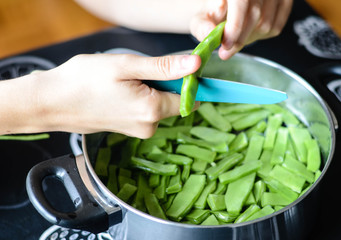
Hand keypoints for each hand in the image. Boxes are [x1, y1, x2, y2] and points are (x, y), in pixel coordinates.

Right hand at [32, 54, 200, 137]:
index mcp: (152, 110)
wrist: (51, 103)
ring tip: (123, 82)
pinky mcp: (128, 129)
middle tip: (138, 71)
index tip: (177, 68)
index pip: (190, 98)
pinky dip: (140, 98)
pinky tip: (119, 91)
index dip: (189, 81)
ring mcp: (138, 130)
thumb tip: (195, 65)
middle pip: (174, 101)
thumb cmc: (83, 81)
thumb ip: (164, 67)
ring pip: (159, 105)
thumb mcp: (126, 66)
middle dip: (165, 84)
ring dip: (150, 90)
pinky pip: (145, 111)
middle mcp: (148, 126)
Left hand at [190, 0, 292, 59]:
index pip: (240, 2)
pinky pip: (276, 27)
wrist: (224, 6)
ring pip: (266, 23)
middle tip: (226, 50)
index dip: (234, 27)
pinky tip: (249, 33)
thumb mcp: (200, 17)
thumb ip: (202, 26)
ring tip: (236, 38)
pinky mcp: (284, 2)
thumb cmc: (213, 11)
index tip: (226, 45)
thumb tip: (209, 34)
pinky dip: (261, 36)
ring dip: (250, 38)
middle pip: (255, 15)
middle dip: (240, 38)